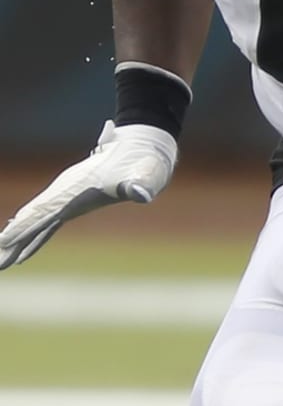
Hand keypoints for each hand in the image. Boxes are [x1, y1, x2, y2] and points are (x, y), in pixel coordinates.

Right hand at [0, 121, 176, 268]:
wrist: (143, 144)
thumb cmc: (146, 162)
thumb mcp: (146, 174)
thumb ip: (141, 183)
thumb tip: (141, 193)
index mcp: (76, 190)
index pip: (44, 212)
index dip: (24, 227)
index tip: (3, 242)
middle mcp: (67, 192)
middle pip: (34, 218)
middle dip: (14, 239)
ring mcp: (69, 195)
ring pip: (38, 220)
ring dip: (20, 239)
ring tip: (2, 261)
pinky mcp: (76, 198)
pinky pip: (50, 220)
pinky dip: (35, 233)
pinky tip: (25, 248)